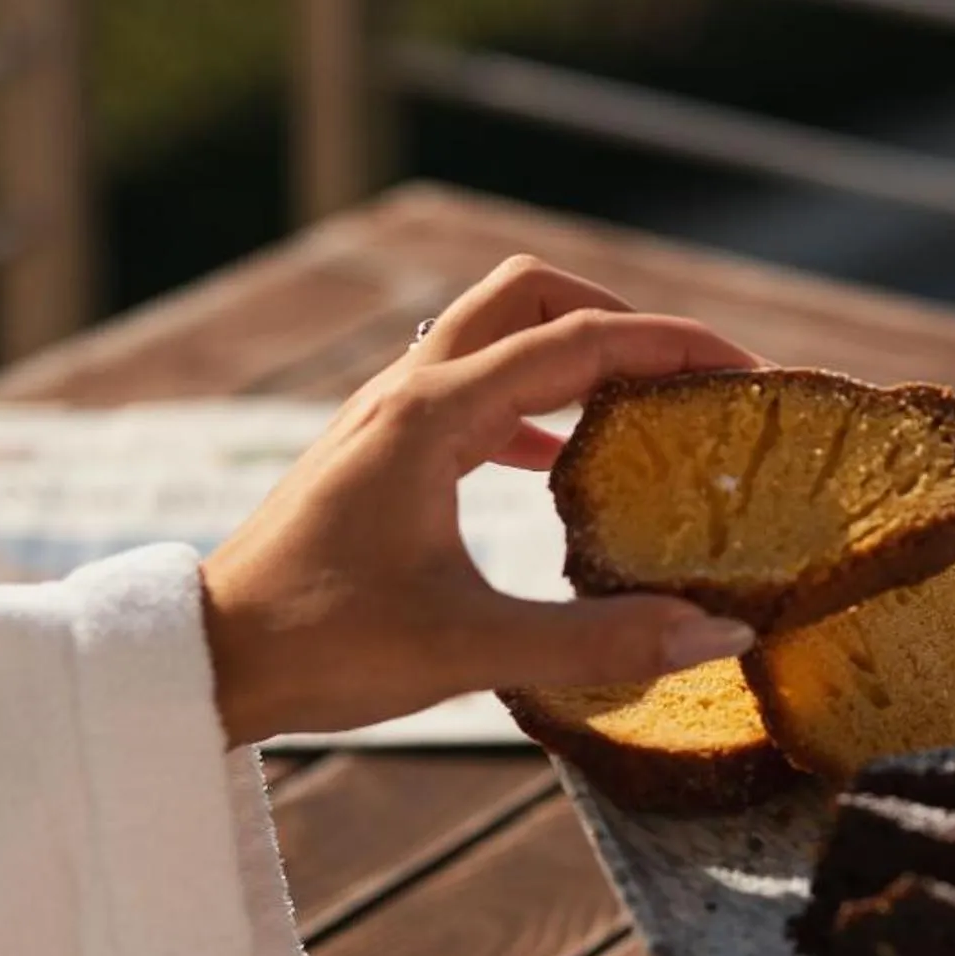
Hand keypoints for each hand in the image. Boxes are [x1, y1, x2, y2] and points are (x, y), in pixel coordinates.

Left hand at [199, 256, 761, 743]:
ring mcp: (386, 415)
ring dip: (572, 351)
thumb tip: (718, 633)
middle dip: (619, 319)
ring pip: (495, 332)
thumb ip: (602, 642)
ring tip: (642, 412)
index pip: (576, 342)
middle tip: (688, 376)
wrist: (209, 660)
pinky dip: (531, 401)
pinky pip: (471, 387)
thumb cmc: (324, 649)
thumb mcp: (472, 652)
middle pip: (531, 295)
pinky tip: (560, 467)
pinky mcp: (378, 449)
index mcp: (433, 417)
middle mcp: (407, 392)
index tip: (745, 371)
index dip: (671, 346)